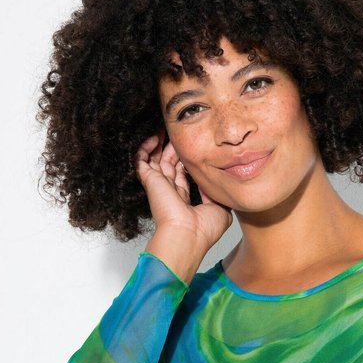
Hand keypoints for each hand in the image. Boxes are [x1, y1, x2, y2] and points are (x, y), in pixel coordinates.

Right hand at [134, 129, 231, 255]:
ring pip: (155, 160)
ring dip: (158, 145)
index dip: (185, 162)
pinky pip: (141, 160)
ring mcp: (159, 186)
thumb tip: (214, 179)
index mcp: (184, 201)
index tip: (192, 149)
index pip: (182, 176)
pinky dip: (144, 148)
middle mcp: (170, 193)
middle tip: (176, 133)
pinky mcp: (150, 181)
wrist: (188, 235)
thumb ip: (216, 192)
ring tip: (163, 128)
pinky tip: (152, 137)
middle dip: (172, 149)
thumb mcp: (220, 208)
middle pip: (168, 165)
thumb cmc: (204, 230)